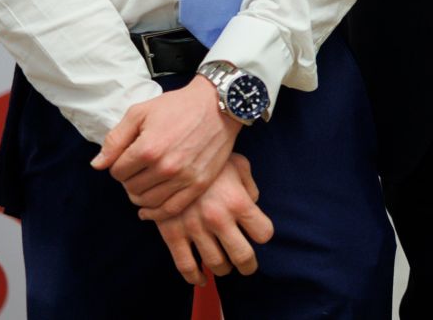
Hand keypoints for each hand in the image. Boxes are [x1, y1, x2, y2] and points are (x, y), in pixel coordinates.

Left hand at [92, 76, 240, 217]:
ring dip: (139, 195)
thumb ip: (115, 139)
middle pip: (131, 188)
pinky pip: (170, 210)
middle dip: (128, 179)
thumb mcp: (140, 112)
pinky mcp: (198, 185)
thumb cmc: (177, 106)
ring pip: (147, 202)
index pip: (117, 172)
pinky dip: (155, 213)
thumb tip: (97, 165)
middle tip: (136, 168)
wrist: (217, 105)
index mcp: (147, 149)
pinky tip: (148, 209)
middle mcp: (165, 167)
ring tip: (144, 182)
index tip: (126, 157)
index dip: (117, 164)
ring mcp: (183, 179)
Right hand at [154, 153, 275, 283]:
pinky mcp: (173, 234)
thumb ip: (249, 186)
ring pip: (216, 264)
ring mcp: (195, 228)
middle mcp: (218, 218)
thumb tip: (252, 206)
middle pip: (243, 256)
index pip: (263, 233)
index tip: (257, 234)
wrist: (168, 155)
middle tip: (247, 265)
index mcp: (238, 201)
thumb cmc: (209, 159)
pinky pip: (186, 266)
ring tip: (224, 265)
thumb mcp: (237, 164)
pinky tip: (201, 278)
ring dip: (223, 268)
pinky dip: (195, 278)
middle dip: (248, 265)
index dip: (262, 234)